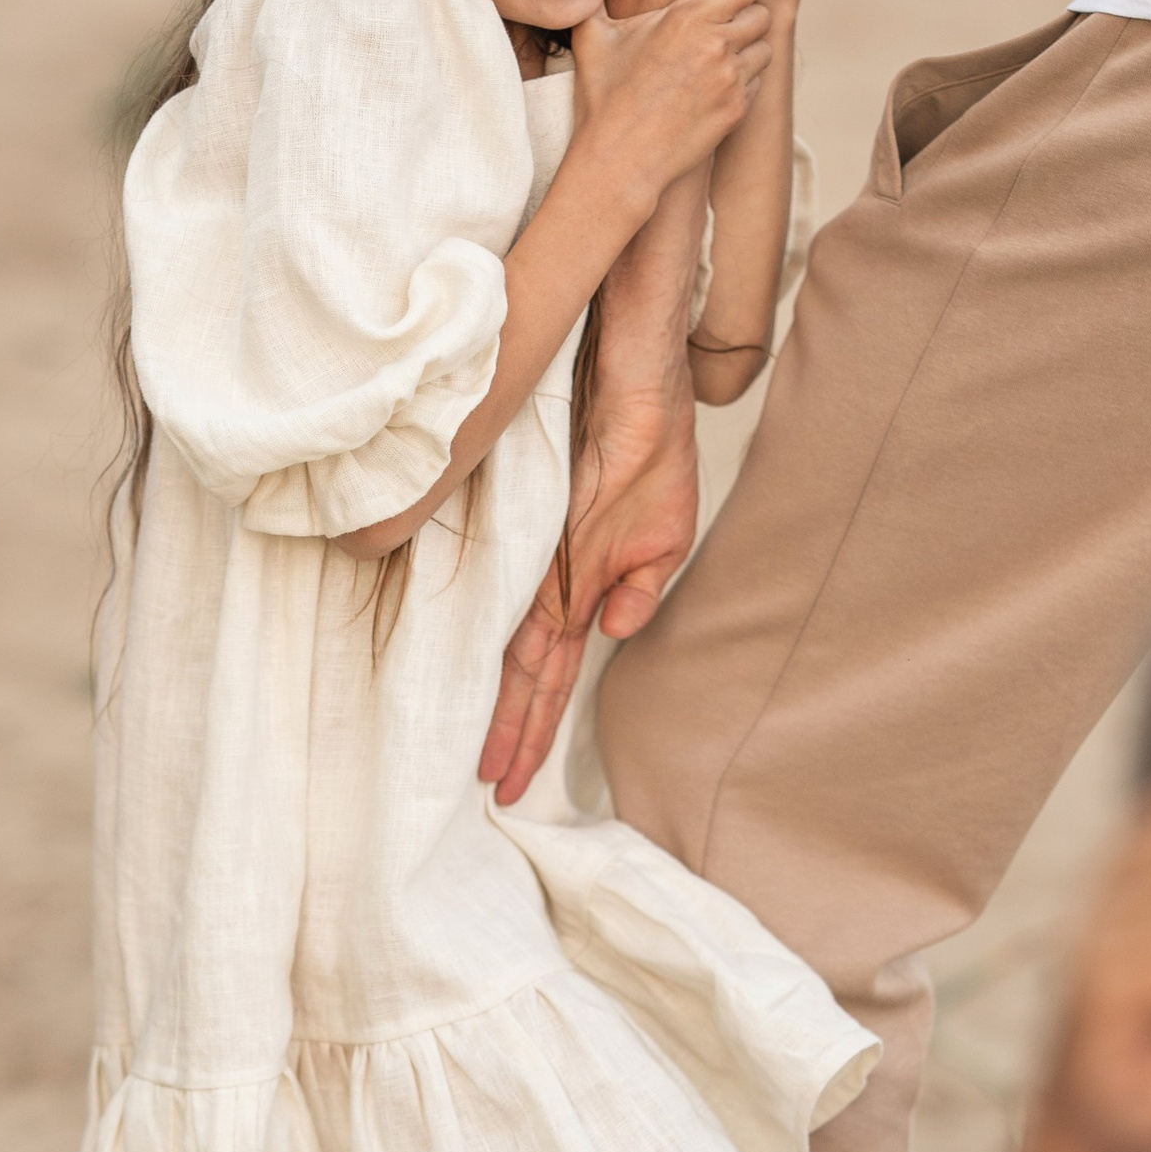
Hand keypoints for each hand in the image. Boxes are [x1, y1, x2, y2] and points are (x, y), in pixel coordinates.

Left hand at [479, 388, 700, 804]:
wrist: (640, 360)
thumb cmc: (650, 427)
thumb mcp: (661, 525)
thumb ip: (638, 583)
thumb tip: (619, 631)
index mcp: (583, 581)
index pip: (549, 670)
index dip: (532, 724)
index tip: (510, 778)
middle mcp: (557, 574)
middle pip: (529, 673)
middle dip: (516, 734)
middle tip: (494, 791)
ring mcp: (549, 550)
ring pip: (521, 648)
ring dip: (511, 710)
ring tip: (489, 767)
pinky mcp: (546, 518)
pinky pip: (525, 594)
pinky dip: (510, 643)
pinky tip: (492, 682)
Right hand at [569, 0, 770, 207]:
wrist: (619, 160)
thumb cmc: (604, 98)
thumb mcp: (592, 39)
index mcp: (688, 17)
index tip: (715, 3)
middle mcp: (717, 45)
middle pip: (761, 14)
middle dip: (743, 20)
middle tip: (718, 33)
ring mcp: (731, 80)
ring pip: (765, 50)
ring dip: (747, 52)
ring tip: (717, 62)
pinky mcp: (737, 110)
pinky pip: (757, 83)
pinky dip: (742, 83)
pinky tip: (713, 91)